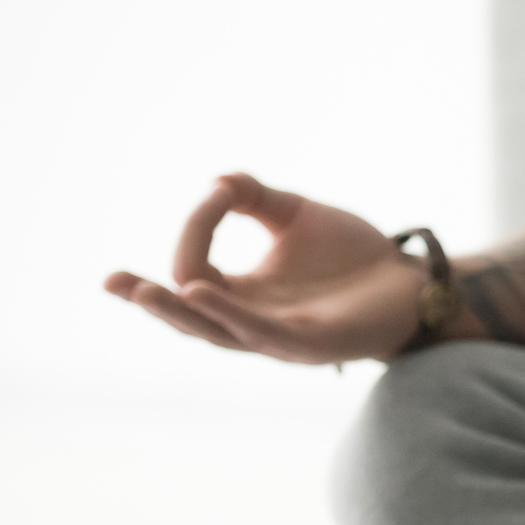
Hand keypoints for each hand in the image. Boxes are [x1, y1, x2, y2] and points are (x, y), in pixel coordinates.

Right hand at [104, 173, 427, 363]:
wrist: (412, 282)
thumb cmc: (355, 256)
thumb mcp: (297, 217)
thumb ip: (256, 198)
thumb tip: (218, 180)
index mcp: (245, 294)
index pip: (196, 266)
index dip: (198, 227)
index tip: (222, 191)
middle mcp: (254, 321)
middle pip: (190, 317)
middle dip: (150, 300)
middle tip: (112, 282)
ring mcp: (282, 339)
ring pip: (217, 331)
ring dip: (179, 310)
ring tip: (142, 292)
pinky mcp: (313, 345)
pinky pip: (262, 333)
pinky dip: (230, 313)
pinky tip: (201, 292)